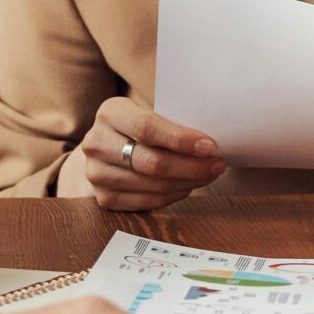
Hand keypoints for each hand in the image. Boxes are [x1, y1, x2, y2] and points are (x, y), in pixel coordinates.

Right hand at [73, 97, 223, 210]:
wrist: (109, 145)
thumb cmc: (141, 125)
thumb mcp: (150, 111)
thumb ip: (173, 122)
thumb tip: (211, 142)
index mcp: (110, 113)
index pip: (147, 128)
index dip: (180, 140)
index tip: (210, 146)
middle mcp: (96, 143)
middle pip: (151, 162)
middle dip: (191, 166)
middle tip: (217, 164)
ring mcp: (96, 173)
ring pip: (152, 185)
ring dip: (188, 182)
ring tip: (209, 175)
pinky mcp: (104, 197)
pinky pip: (147, 202)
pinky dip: (174, 195)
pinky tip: (188, 186)